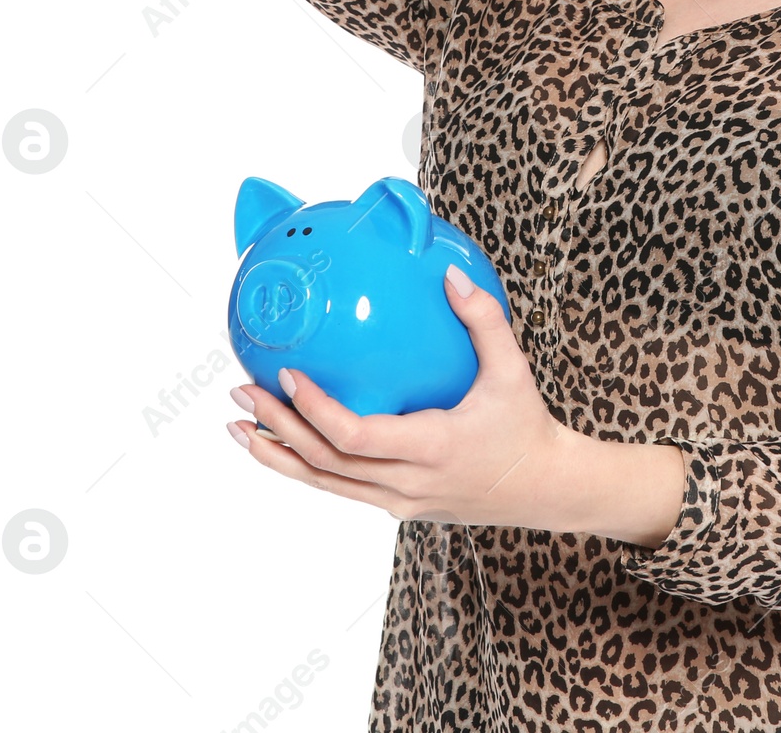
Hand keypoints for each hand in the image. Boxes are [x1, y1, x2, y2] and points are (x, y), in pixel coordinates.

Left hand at [226, 266, 583, 531]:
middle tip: (241, 393)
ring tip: (238, 427)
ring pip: (324, 483)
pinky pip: (340, 487)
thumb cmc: (525, 425)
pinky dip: (304, 467)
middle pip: (325, 462)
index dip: (316, 410)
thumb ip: (483, 320)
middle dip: (277, 427)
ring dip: (278, 454)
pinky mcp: (396, 505)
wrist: (542, 488)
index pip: (356, 436)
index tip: (288, 375)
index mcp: (431, 447)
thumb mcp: (512, 369)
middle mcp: (407, 482)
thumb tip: (449, 275)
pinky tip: (279, 446)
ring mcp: (398, 500)